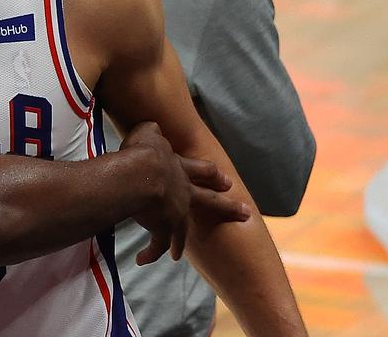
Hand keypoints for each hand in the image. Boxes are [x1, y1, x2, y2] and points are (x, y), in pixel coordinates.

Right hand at [122, 122, 248, 265]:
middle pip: (212, 201)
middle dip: (229, 207)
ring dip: (178, 242)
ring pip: (181, 231)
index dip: (215, 176)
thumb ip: (152, 131)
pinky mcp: (163, 229)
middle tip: (245, 213)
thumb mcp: (147, 133)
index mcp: (181, 170)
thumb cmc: (143, 151)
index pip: (205, 171)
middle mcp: (184, 193)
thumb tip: (154, 127)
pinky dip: (148, 253)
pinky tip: (142, 259)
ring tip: (176, 254)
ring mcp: (176, 213)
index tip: (228, 182)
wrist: (142, 175)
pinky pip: (156, 245)